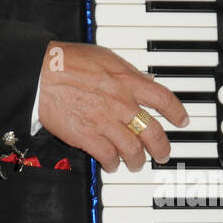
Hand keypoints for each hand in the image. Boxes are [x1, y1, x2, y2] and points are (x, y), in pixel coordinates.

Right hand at [37, 41, 187, 171]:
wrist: (40, 74)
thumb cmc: (67, 61)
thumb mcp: (105, 57)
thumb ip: (127, 73)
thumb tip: (145, 81)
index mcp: (127, 81)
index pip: (163, 99)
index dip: (177, 112)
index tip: (182, 121)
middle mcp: (121, 103)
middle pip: (154, 133)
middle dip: (162, 148)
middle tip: (162, 154)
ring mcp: (105, 122)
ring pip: (134, 150)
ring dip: (138, 161)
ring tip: (136, 164)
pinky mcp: (87, 137)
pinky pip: (109, 157)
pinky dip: (113, 164)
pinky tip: (112, 164)